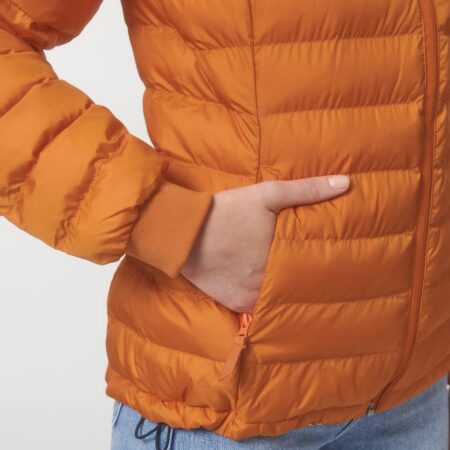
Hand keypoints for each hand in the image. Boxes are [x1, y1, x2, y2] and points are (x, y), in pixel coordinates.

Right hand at [180, 175, 349, 312]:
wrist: (185, 232)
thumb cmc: (228, 211)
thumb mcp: (268, 194)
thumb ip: (308, 190)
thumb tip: (345, 183)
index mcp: (281, 258)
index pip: (314, 269)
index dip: (322, 266)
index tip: (334, 264)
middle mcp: (269, 282)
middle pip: (295, 286)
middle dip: (304, 280)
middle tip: (318, 277)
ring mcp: (250, 296)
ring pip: (277, 299)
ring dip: (284, 292)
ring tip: (295, 286)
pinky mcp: (234, 303)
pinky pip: (256, 308)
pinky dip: (263, 301)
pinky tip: (269, 293)